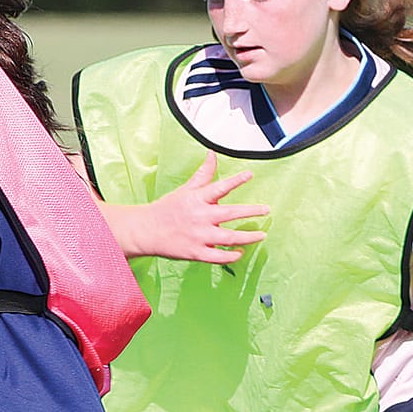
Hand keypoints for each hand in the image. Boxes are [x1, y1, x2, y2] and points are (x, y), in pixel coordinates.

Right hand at [125, 154, 268, 262]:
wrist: (146, 231)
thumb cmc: (167, 209)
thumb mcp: (186, 189)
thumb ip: (204, 174)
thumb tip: (212, 154)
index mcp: (197, 199)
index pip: (219, 187)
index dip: (236, 181)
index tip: (250, 175)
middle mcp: (200, 217)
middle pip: (230, 213)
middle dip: (251, 211)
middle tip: (266, 210)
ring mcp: (198, 236)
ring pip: (228, 238)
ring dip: (247, 237)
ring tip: (261, 235)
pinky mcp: (195, 252)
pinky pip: (217, 257)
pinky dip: (230, 256)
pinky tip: (240, 253)